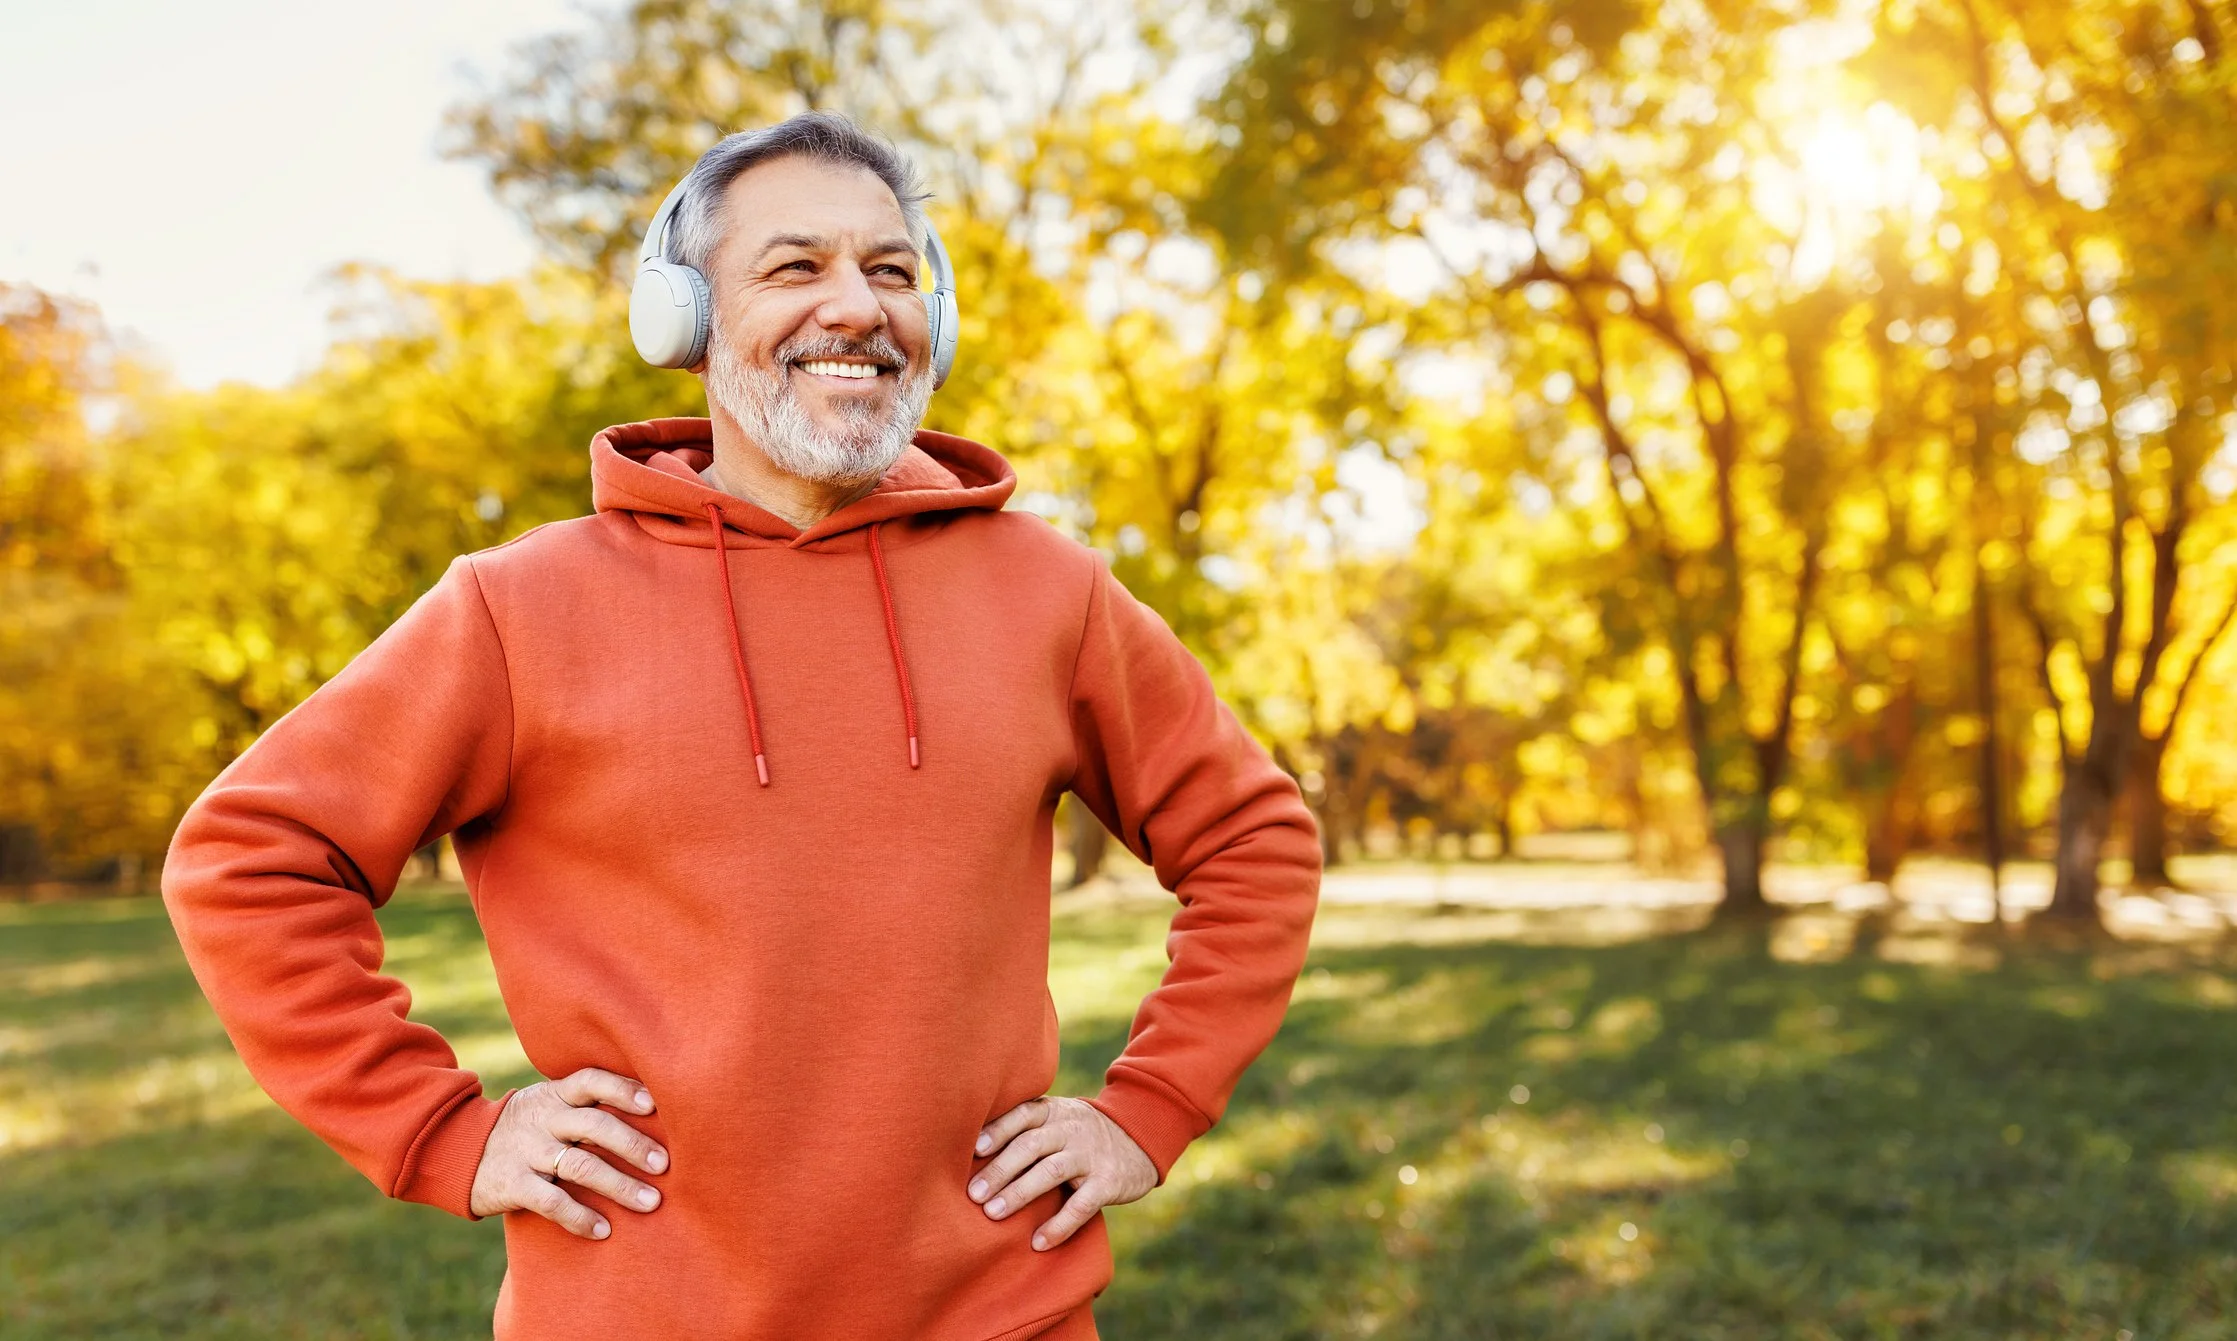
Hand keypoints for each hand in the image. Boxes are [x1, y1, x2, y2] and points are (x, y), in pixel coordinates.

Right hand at [468, 1067, 668, 1239]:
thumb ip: (586, 1105)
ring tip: (650, 1203)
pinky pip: (552, 1202)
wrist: (458, 1150)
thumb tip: (652, 1109)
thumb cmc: (526, 1127)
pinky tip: (603, 1231)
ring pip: (581, 1166)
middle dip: (633, 1145)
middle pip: (595, 1125)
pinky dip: (579, 1217)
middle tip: (664, 1165)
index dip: (623, 1089)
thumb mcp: (548, 1104)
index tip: (655, 1105)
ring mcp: (527, 1151)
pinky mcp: (513, 1184)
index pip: (592, 1081)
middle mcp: (544, 1119)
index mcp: (555, 1094)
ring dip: (620, 1186)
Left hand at [968, 1096, 1156, 1250]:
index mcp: (1054, 1112)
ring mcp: (1091, 1155)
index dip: (998, 1130)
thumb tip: (970, 1153)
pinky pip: (1082, 1205)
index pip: (1023, 1115)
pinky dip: (1059, 1225)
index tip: (974, 1150)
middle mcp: (1072, 1129)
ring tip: (993, 1214)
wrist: (1141, 1138)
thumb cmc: (1081, 1134)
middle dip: (1000, 1169)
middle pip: (1031, 1145)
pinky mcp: (1109, 1182)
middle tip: (973, 1194)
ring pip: (1052, 1171)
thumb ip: (1026, 1129)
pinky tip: (1038, 1242)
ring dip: (1020, 1193)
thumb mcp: (1059, 1119)